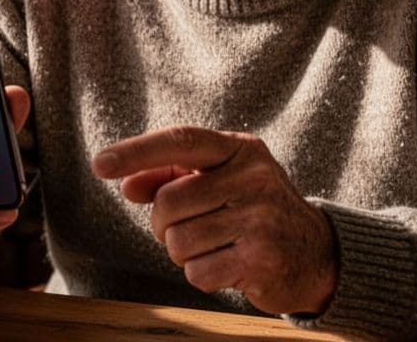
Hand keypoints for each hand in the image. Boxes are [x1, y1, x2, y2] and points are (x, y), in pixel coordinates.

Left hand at [92, 126, 337, 314]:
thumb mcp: (221, 180)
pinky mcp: (261, 260)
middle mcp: (254, 178)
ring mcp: (260, 219)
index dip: (137, 152)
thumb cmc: (255, 210)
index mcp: (241, 149)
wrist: (316, 253)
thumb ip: (172, 176)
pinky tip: (228, 264)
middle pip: (168, 203)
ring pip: (177, 241)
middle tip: (191, 227)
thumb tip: (128, 184)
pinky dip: (202, 274)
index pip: (181, 141)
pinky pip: (197, 272)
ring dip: (184, 252)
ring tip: (214, 245)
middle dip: (164, 223)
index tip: (100, 164)